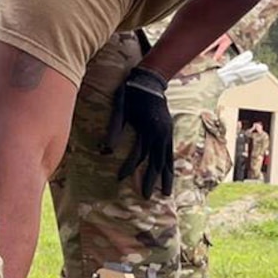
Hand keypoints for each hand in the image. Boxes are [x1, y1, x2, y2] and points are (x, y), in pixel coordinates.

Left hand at [105, 66, 173, 197]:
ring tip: (166, 194)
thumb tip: (106, 150)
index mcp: (148, 129)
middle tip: (145, 197)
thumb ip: (114, 129)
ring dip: (166, 178)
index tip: (118, 179)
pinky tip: (169, 174)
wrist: (149, 79)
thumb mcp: (119, 108)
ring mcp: (167, 133)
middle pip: (156, 162)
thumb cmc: (131, 93)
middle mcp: (161, 134)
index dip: (128, 167)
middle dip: (151, 181)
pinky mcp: (169, 131)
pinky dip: (170, 166)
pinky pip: (171, 153)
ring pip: (168, 160)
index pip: (138, 155)